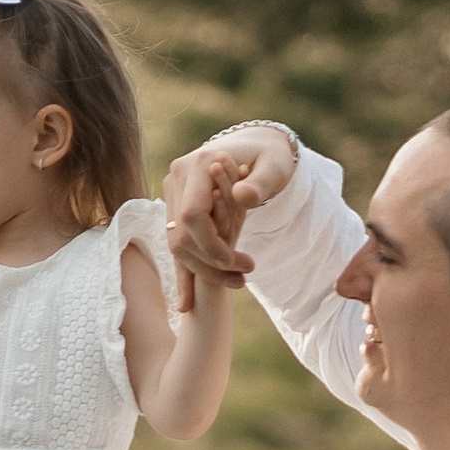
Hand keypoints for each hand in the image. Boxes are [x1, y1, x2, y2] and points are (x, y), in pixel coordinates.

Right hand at [162, 126, 295, 289]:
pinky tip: (187, 304)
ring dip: (201, 270)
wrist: (256, 146)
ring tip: (235, 284)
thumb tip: (241, 196)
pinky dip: (185, 271)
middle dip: (209, 262)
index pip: (193, 216)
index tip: (236, 263)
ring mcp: (173, 190)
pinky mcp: (176, 204)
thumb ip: (260, 183)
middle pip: (181, 233)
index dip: (211, 245)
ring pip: (177, 242)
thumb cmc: (270, 156)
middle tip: (242, 280)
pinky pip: (178, 242)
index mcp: (199, 164)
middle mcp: (178, 176)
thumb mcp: (275, 167)